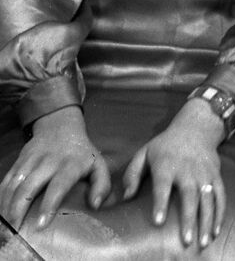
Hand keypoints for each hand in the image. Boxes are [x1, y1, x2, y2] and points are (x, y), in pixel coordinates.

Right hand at [0, 105, 110, 230]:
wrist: (61, 126)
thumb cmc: (81, 152)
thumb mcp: (98, 164)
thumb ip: (101, 184)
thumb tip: (95, 204)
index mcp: (70, 163)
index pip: (59, 185)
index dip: (50, 204)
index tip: (41, 224)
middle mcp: (49, 161)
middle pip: (29, 186)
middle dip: (19, 209)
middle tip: (15, 231)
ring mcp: (31, 159)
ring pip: (15, 183)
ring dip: (7, 205)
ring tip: (6, 226)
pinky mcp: (19, 160)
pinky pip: (7, 179)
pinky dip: (2, 196)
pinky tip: (1, 211)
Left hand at [123, 98, 225, 250]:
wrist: (195, 127)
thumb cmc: (165, 145)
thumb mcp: (145, 152)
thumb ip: (133, 174)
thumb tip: (126, 198)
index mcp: (167, 164)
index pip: (163, 184)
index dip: (161, 203)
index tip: (158, 221)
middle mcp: (187, 169)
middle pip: (189, 195)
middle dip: (188, 218)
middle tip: (186, 240)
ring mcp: (204, 172)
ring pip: (207, 198)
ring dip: (207, 221)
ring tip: (203, 242)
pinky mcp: (216, 175)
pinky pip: (220, 195)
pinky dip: (220, 213)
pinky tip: (216, 231)